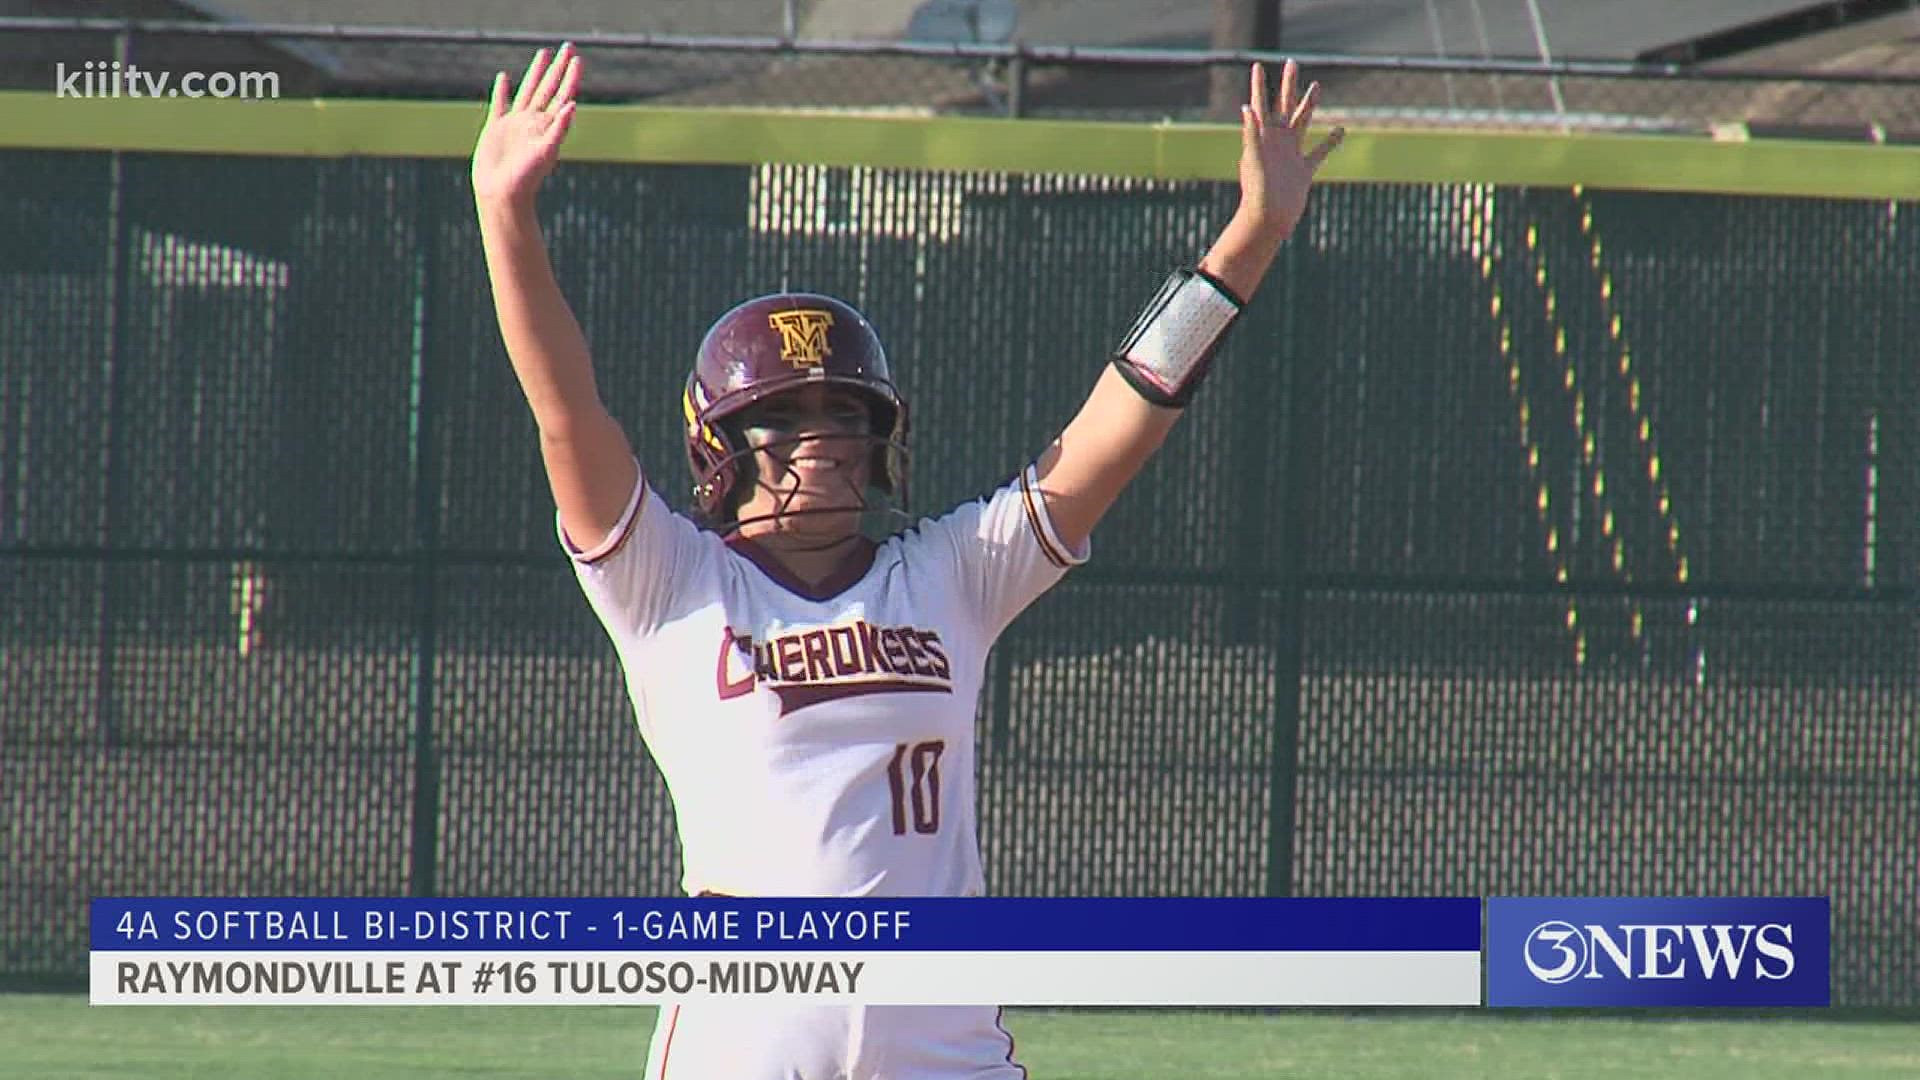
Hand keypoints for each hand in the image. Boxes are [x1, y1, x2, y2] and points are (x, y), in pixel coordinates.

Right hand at [472, 44, 582, 208]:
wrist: (502, 194)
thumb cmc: (526, 178)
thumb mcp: (545, 151)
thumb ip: (559, 128)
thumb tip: (572, 105)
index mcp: (547, 126)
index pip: (563, 95)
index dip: (571, 77)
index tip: (578, 58)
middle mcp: (534, 122)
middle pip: (549, 88)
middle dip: (558, 67)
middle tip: (568, 46)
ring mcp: (516, 124)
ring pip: (528, 91)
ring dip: (536, 73)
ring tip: (543, 53)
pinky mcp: (497, 129)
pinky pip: (501, 104)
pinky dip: (502, 91)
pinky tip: (504, 77)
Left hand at [1236, 60, 1343, 238]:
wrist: (1268, 219)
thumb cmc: (1256, 192)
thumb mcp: (1253, 159)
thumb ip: (1250, 133)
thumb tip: (1246, 106)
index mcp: (1262, 137)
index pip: (1259, 104)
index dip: (1258, 85)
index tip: (1258, 64)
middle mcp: (1276, 142)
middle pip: (1284, 105)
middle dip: (1288, 84)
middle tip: (1292, 62)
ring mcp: (1290, 154)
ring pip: (1303, 122)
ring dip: (1310, 104)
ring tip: (1317, 85)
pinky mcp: (1303, 170)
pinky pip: (1320, 152)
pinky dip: (1331, 141)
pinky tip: (1340, 130)